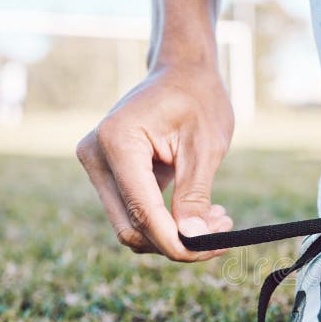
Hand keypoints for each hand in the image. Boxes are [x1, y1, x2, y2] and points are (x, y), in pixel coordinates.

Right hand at [76, 63, 233, 260]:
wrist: (182, 72)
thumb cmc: (197, 99)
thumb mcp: (205, 147)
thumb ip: (195, 195)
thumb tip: (193, 240)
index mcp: (117, 142)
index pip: (142, 212)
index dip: (175, 241)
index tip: (213, 249)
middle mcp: (96, 156)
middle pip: (132, 228)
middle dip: (177, 242)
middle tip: (224, 233)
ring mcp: (99, 167)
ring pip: (132, 227)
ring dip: (174, 235)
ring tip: (218, 218)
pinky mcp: (110, 175)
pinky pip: (135, 214)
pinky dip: (167, 224)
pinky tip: (202, 214)